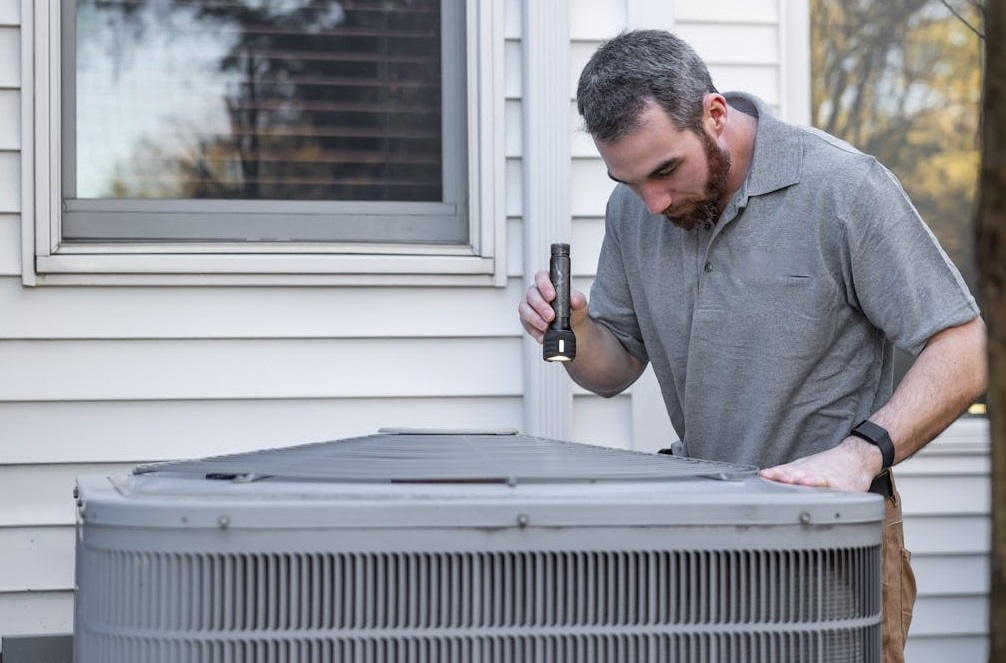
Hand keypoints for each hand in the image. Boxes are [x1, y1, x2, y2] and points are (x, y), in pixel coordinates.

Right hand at [517, 269, 587, 343]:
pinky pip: (526, 324)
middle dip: (541, 306)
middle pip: (531, 294)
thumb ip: (578, 299)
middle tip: (551, 316)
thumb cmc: (573, 310)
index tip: (552, 296)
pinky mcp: (526, 321)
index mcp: (548, 283)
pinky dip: (534, 331)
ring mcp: (530, 307)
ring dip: (535, 318)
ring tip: (546, 326)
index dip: (544, 285)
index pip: (541, 277)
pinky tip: (542, 335)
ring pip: (524, 309)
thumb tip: (574, 299)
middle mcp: (536, 293)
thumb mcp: (580, 304)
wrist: (573, 327)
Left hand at [758, 436, 883, 491]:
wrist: (856, 458)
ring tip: (801, 481)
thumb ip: (785, 470)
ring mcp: (830, 479)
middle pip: (802, 474)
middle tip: (782, 478)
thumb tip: (764, 474)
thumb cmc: (827, 464)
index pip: (787, 471)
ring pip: (818, 479)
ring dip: (809, 480)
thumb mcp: (804, 464)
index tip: (766, 475)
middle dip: (791, 477)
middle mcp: (815, 473)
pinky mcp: (845, 487)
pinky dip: (831, 488)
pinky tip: (828, 490)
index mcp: (803, 470)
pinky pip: (837, 489)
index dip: (777, 473)